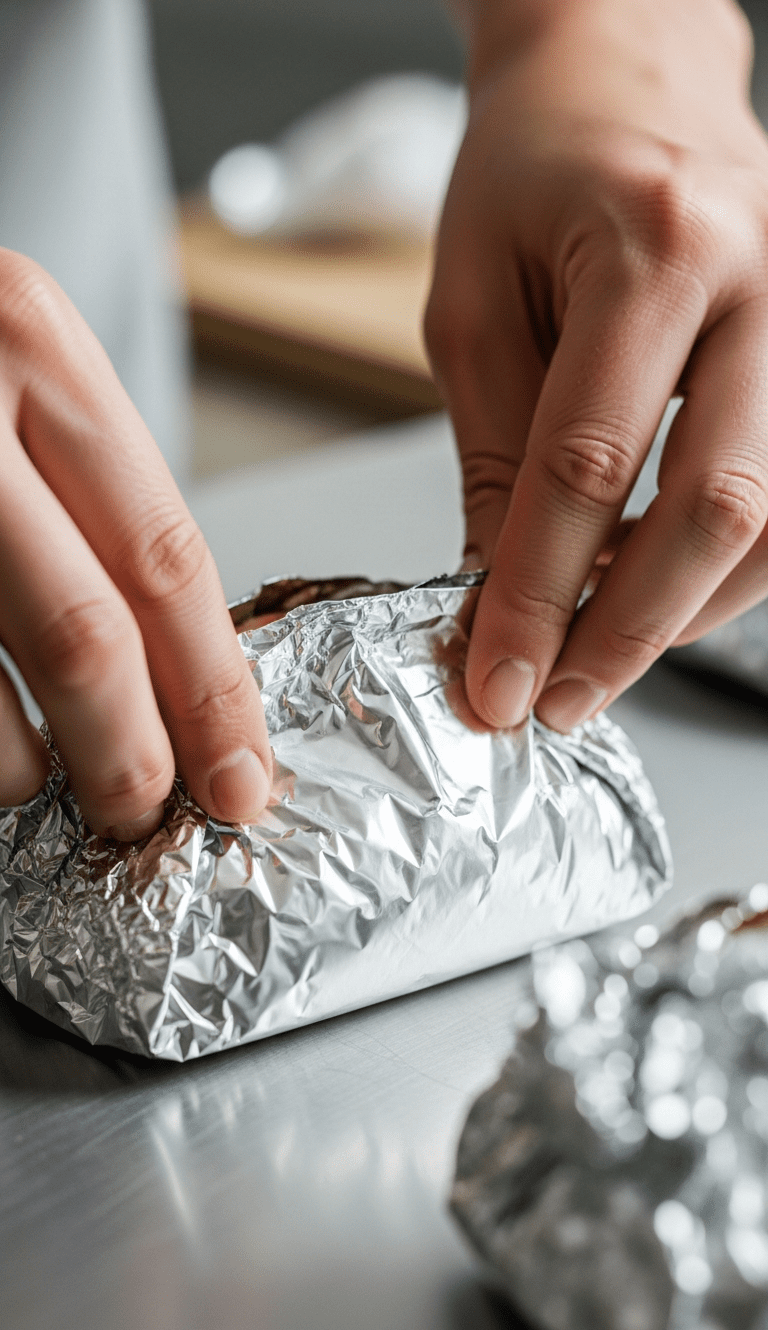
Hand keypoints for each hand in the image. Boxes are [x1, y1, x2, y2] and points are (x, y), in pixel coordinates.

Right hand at [0, 251, 271, 836]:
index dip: (213, 690)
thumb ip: (93, 498)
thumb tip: (179, 677)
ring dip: (24, 765)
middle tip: (149, 812)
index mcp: (36, 345)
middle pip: (83, 632)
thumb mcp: (21, 372)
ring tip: (45, 779)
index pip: (164, 557)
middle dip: (129, 753)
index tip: (240, 775)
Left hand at [427, 0, 767, 730]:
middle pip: (715, 505)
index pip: (588, 464)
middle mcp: (758, 279)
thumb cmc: (532, 167)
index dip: (538, 594)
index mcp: (653, 246)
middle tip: (555, 701)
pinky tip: (656, 594)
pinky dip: (725, 569)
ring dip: (686, 614)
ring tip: (596, 659)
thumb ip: (497, 453)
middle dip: (628, 629)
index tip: (497, 681)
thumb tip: (500, 592)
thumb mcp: (472, 304)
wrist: (625, 70)